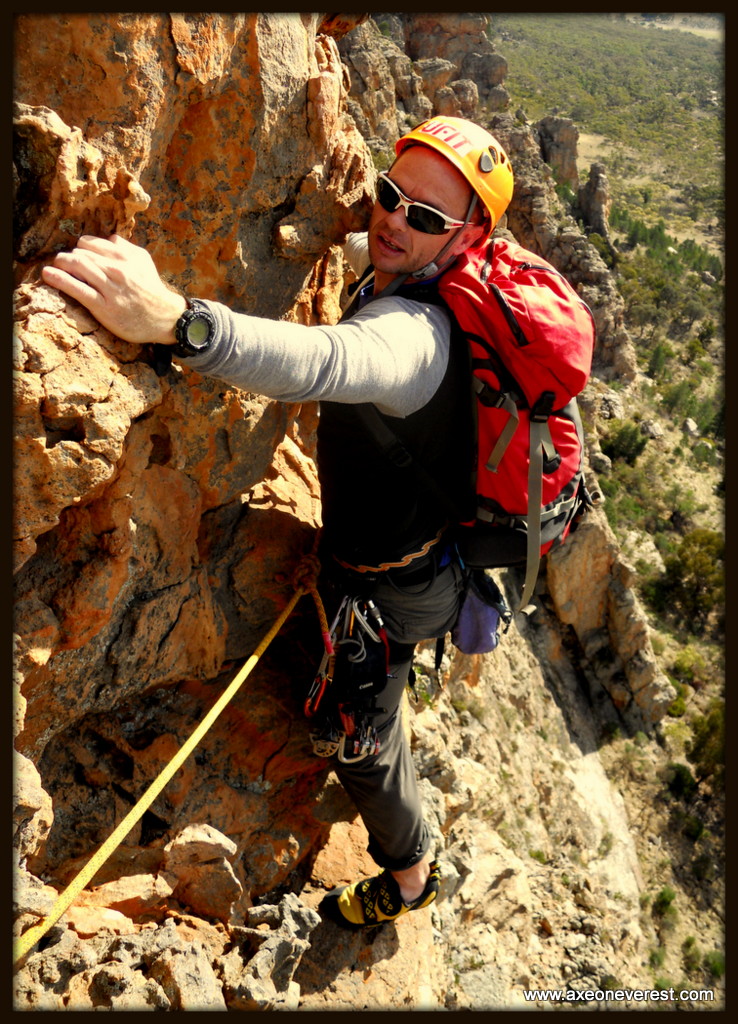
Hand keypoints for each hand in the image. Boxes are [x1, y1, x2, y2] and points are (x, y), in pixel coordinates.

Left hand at [41, 234, 187, 344]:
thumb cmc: (152, 290)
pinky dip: (60, 279)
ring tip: (51, 267)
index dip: (79, 249)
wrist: (165, 318)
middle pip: (81, 254)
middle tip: (61, 263)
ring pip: (78, 267)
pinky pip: (78, 290)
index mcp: (125, 256)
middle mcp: (117, 269)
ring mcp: (110, 288)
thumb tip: (108, 238)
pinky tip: (48, 274)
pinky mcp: (104, 307)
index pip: (90, 243)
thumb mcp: (144, 262)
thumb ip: (126, 247)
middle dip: (67, 257)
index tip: (76, 256)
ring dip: (60, 264)